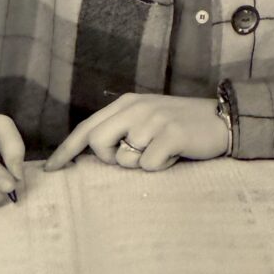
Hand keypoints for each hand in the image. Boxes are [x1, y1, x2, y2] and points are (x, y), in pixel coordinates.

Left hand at [43, 93, 228, 172]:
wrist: (222, 118)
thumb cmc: (181, 124)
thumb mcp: (147, 118)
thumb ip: (122, 128)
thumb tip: (94, 152)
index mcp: (127, 103)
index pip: (88, 127)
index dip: (67, 149)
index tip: (52, 169)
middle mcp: (137, 108)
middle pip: (98, 142)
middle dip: (110, 157)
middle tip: (137, 154)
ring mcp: (154, 120)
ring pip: (126, 159)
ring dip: (143, 163)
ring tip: (163, 151)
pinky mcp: (171, 135)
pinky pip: (149, 165)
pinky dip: (161, 167)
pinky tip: (175, 154)